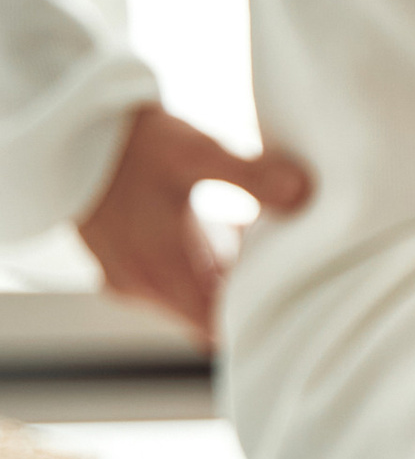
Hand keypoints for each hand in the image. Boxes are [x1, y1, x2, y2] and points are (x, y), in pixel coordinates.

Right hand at [75, 103, 311, 345]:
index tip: (294, 294)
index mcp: (161, 273)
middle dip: (249, 293)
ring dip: (226, 276)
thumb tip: (303, 193)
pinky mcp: (123, 261)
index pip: (218, 329)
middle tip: (290, 259)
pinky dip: (203, 262)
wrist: (68, 128)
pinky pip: (172, 278)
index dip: (257, 319)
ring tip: (262, 238)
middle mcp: (142, 287)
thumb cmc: (130, 142)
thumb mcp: (195, 152)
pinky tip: (228, 225)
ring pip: (191, 297)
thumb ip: (251, 175)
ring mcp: (128, 276)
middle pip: (208, 315)